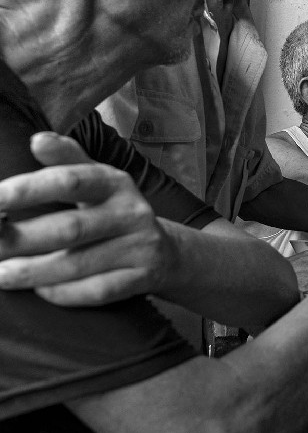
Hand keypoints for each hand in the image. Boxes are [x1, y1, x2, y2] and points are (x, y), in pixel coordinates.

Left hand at [0, 132, 176, 305]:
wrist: (166, 252)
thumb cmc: (114, 213)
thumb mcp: (98, 180)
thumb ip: (67, 160)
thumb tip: (38, 139)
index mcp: (115, 183)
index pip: (70, 181)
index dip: (29, 190)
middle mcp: (131, 213)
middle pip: (70, 228)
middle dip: (22, 239)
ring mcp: (139, 247)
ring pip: (80, 264)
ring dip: (34, 272)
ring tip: (0, 275)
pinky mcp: (142, 278)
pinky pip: (98, 290)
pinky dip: (65, 293)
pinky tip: (40, 292)